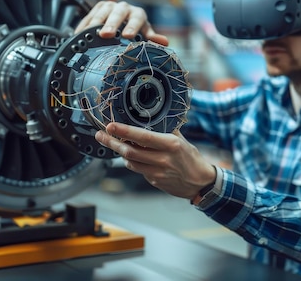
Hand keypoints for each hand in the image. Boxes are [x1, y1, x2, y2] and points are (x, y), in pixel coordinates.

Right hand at [75, 1, 168, 45]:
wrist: (121, 21)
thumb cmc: (134, 30)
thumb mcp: (143, 34)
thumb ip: (151, 38)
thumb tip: (164, 42)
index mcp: (137, 14)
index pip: (137, 18)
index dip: (132, 27)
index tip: (128, 36)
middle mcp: (123, 8)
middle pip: (117, 14)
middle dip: (112, 24)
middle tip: (106, 34)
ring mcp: (109, 6)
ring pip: (102, 13)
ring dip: (96, 23)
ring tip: (90, 33)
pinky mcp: (97, 8)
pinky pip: (90, 16)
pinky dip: (85, 25)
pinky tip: (80, 34)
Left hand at [95, 122, 215, 199]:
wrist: (200, 182)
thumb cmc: (190, 158)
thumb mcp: (181, 140)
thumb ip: (165, 131)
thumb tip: (149, 119)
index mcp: (170, 145)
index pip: (142, 137)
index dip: (124, 131)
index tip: (110, 126)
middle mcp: (162, 159)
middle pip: (129, 151)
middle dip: (111, 142)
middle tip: (100, 135)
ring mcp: (157, 173)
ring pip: (130, 162)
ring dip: (119, 152)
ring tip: (112, 142)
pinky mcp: (154, 181)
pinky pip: (137, 170)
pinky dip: (131, 162)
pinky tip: (131, 156)